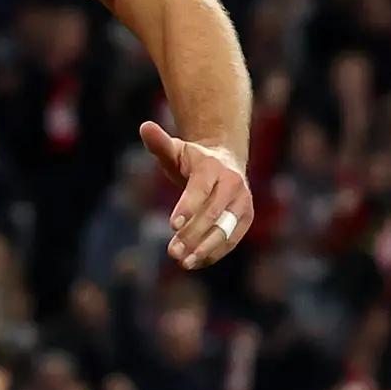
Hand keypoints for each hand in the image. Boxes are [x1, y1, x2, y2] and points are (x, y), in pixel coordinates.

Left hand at [144, 120, 253, 269]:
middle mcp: (233, 184)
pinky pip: (231, 240)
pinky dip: (214, 253)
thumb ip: (160, 143)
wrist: (225, 162)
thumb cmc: (193, 160)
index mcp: (213, 166)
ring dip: (204, 249)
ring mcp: (242, 203)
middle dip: (191, 234)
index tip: (171, 225)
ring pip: (224, 230)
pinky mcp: (245, 219)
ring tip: (184, 263)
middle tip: (171, 252)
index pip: (200, 188)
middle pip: (212, 214)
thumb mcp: (176, 151)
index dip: (187, 207)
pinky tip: (195, 263)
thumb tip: (144, 127)